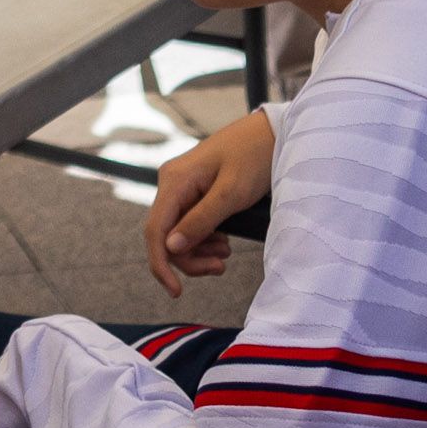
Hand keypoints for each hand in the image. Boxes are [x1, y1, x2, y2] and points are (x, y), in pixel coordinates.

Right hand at [145, 108, 273, 295]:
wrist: (271, 135)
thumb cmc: (254, 158)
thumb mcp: (231, 194)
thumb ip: (201, 221)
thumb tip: (171, 249)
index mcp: (175, 181)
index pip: (155, 230)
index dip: (161, 264)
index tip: (176, 292)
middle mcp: (172, 184)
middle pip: (167, 236)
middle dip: (190, 259)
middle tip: (221, 267)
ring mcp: (183, 188)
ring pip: (179, 234)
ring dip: (200, 251)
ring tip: (227, 253)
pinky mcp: (195, 192)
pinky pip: (190, 224)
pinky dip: (205, 239)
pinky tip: (224, 241)